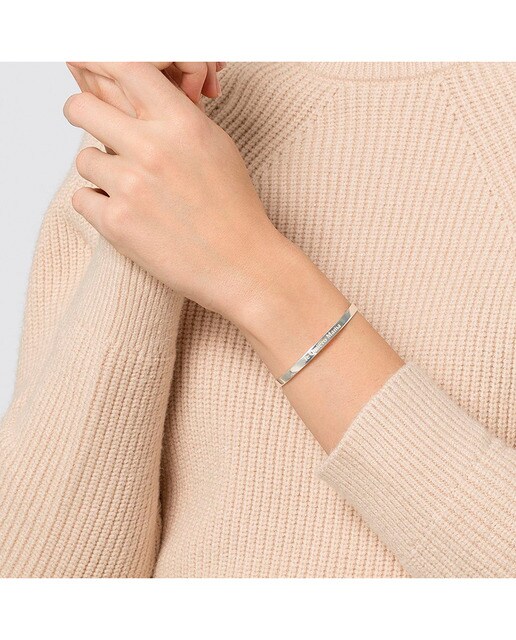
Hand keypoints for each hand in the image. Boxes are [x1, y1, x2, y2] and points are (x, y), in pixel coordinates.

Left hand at [63, 62, 293, 322]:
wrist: (243, 266)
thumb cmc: (234, 209)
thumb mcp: (217, 147)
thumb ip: (177, 118)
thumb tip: (138, 100)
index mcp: (182, 122)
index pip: (124, 68)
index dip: (104, 71)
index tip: (100, 86)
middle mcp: (153, 148)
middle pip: (81, 108)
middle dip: (82, 117)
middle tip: (96, 132)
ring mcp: (131, 186)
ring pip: (83, 159)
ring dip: (101, 172)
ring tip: (132, 192)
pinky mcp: (117, 223)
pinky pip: (82, 199)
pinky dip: (99, 208)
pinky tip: (128, 217)